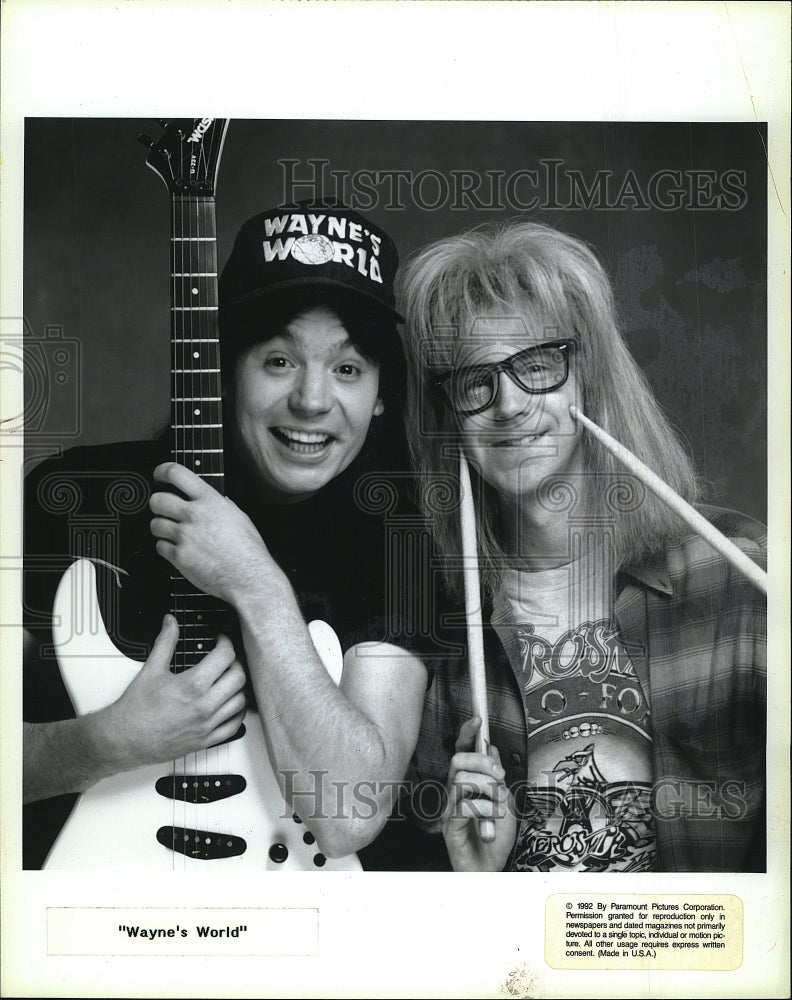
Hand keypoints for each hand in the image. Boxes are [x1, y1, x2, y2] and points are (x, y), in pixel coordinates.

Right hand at [97, 614, 246, 770]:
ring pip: (240, 701)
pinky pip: (234, 726)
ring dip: (238, 687)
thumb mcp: (151, 669)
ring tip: (228, 679)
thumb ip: (165, 642)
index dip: (225, 642)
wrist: (124, 739)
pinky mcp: (206, 740)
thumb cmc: (135, 710)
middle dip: (234, 662)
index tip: (221, 640)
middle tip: (225, 658)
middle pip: (238, 677)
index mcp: (192, 685)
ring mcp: (207, 725)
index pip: (225, 656)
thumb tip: (170, 623)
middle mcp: (203, 706)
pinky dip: (237, 713)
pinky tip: (231, 705)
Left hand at [149, 462, 277, 603]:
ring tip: (173, 534)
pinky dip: (166, 549)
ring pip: (155, 524)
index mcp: (211, 501)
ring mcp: (185, 536)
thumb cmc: (248, 551)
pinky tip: (179, 550)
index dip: (162, 471)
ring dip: (161, 528)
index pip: (177, 473)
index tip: (159, 475)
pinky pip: (160, 547)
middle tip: (163, 510)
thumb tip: (214, 499)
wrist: (248, 577)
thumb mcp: (240, 517)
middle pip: (157, 499)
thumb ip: (222, 505)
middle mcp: (195, 515)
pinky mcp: (179, 556)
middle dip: (157, 504)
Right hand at [441, 717, 516, 871]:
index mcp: (467, 783)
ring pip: (461, 779)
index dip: (466, 734)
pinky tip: (492, 821)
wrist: (492, 868)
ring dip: (487, 789)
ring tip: (499, 805)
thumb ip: (496, 776)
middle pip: (458, 760)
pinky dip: (484, 809)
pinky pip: (463, 806)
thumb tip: (491, 748)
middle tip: (500, 777)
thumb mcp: (504, 800)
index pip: (461, 751)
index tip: (478, 720)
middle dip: (482, 762)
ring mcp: (450, 808)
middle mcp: (455, 792)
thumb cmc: (496, 837)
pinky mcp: (450, 826)